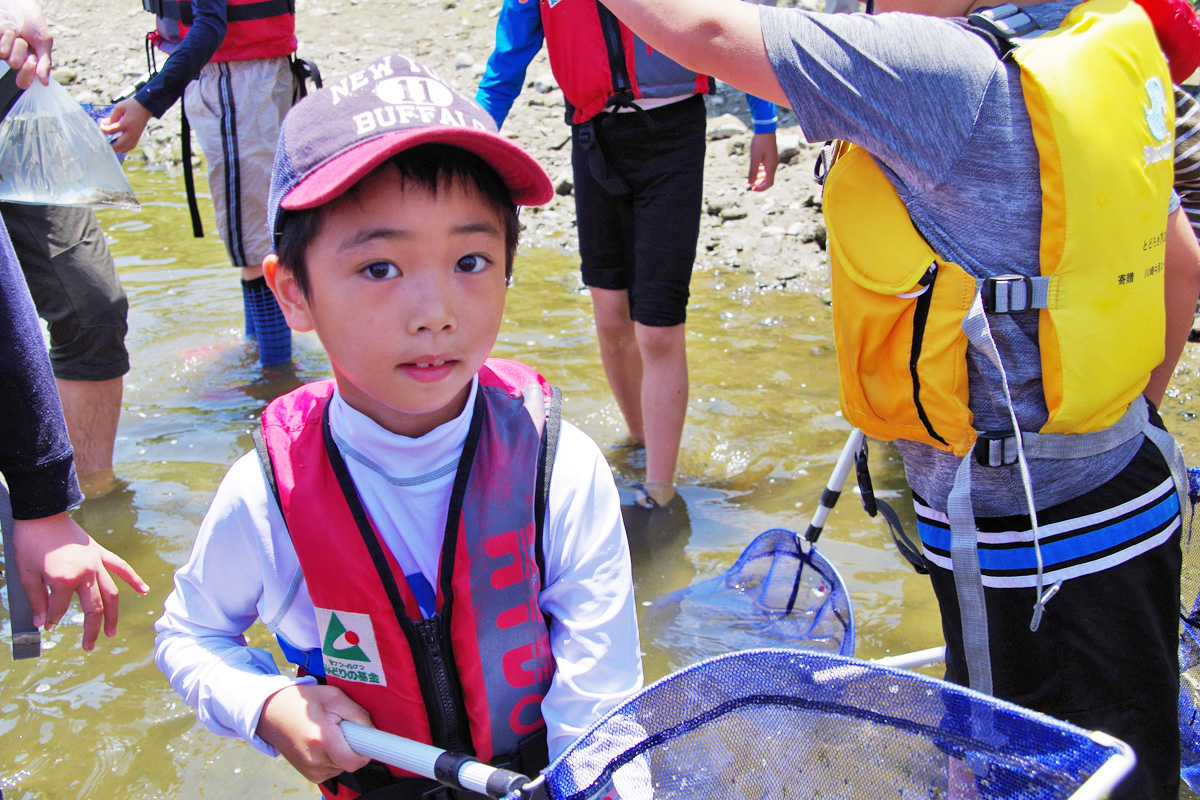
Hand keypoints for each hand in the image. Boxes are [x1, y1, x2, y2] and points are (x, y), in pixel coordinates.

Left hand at [0, 0, 51, 87]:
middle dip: (22, 53)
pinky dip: (4, 37)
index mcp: (29, 62)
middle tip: (24, 42)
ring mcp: (2, 51)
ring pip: (6, 57)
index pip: (24, 81)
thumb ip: (45, 62)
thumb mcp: (44, 40)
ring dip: (13, 42)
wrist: (15, 2)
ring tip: (15, 33)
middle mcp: (14, 59)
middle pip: (16, 67)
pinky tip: (6, 30)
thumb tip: (45, 83)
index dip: (28, 73)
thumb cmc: (31, 19)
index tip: (33, 60)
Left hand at [12, 512, 148, 650]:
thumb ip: (37, 600)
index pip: (59, 609)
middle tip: (88, 646)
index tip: (44, 628)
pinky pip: (121, 567)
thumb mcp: (26, 574)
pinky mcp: (101, 553)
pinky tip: (144, 591)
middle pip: (92, 608)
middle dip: (90, 630)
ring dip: (112, 615)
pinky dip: (134, 579)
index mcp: (64, 579)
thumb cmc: (29, 543)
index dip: (50, 620)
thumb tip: (41, 623)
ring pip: (111, 594)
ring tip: (111, 633)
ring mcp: (96, 563)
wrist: (42, 514)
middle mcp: (85, 573)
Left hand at [100, 98, 152, 153]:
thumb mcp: (119, 107)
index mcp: (125, 124)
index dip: (103, 128)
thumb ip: (112, 117)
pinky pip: (131, 146)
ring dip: (117, 149)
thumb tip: (105, 124)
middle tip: (103, 143)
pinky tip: (120, 147)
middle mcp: (131, 132)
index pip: (110, 130)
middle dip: (110, 145)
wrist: (146, 107)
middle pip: (118, 144)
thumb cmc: (132, 105)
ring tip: (110, 147)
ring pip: (125, 147)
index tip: (101, 124)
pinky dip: (125, 149)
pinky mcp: (138, 136)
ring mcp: (135, 136)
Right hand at [257, 684, 374, 783]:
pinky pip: (333, 769)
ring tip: (329, 734)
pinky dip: (334, 758)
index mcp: (322, 740)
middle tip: (343, 729)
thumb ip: (357, 713)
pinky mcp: (310, 775)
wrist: (272, 713)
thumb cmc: (302, 702)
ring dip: (343, 752)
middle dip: (353, 747)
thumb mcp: (334, 697)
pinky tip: (323, 743)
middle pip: (350, 762)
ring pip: (342, 766)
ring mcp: (311, 770)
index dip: (366, 751)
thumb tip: (373, 729)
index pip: (355, 761)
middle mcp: (316, 760)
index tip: (369, 741)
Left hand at [747, 131, 779, 191]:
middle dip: (760, 184)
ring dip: (760, 177)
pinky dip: (761, 171)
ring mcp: (773, 160)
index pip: (769, 183)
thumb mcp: (754, 158)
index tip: (752, 189)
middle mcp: (774, 164)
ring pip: (768, 173)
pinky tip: (756, 168)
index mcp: (771, 166)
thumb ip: (753, 172)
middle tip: (751, 185)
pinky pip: (767, 167)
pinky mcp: (771, 156)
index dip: (761, 188)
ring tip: (752, 178)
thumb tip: (750, 183)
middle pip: (769, 179)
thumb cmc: (760, 143)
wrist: (765, 129)